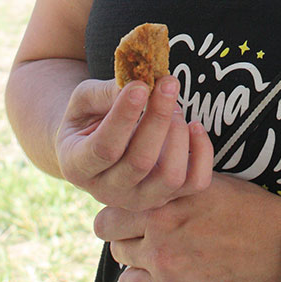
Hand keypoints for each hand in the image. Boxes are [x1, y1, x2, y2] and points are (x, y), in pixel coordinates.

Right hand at [56, 76, 212, 209]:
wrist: (96, 142)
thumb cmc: (90, 116)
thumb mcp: (85, 99)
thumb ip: (106, 93)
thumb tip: (141, 85)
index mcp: (78, 165)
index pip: (104, 148)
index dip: (124, 116)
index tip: (141, 85)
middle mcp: (107, 191)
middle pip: (140, 162)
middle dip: (158, 117)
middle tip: (167, 83)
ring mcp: (140, 198)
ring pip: (170, 177)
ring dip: (178, 134)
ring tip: (175, 108)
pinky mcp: (168, 196)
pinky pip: (196, 181)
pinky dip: (202, 152)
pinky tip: (194, 126)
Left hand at [94, 173, 280, 281]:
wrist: (279, 246)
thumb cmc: (246, 207)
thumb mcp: (207, 183)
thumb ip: (171, 186)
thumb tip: (149, 181)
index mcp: (162, 209)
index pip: (108, 217)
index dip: (116, 214)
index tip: (125, 214)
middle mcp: (159, 244)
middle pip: (114, 246)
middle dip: (124, 239)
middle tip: (141, 234)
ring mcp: (168, 277)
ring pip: (127, 278)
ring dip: (138, 267)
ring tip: (157, 257)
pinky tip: (173, 277)